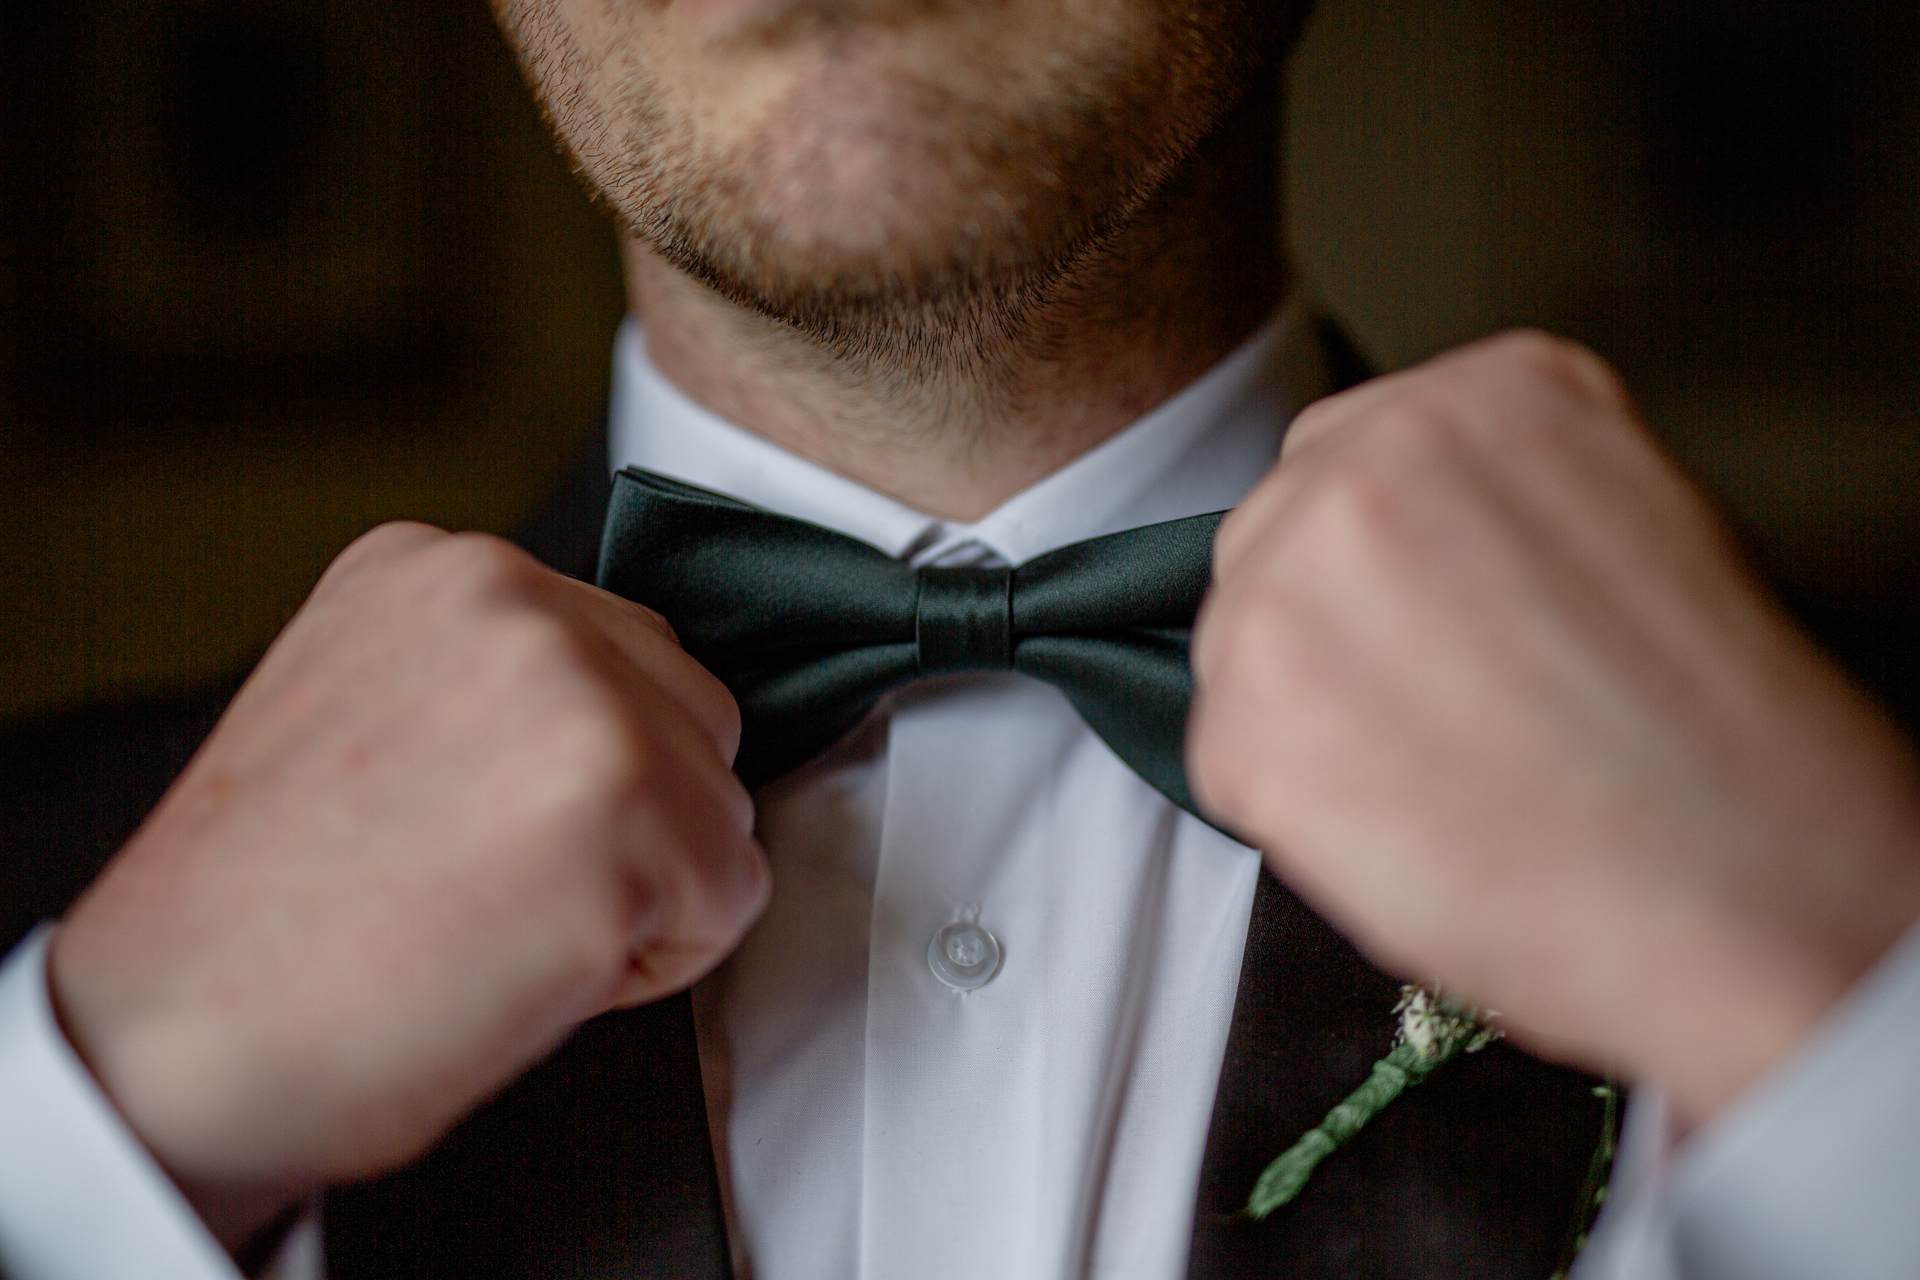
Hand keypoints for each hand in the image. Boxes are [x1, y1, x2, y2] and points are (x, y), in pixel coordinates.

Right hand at [48, 525, 769, 1247]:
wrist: (175, 1045)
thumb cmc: (263, 925)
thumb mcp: (364, 714)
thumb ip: (495, 684)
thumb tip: (621, 717)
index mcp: (436, 569)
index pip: (624, 655)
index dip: (578, 775)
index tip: (490, 826)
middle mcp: (511, 602)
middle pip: (694, 717)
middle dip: (632, 822)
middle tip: (491, 883)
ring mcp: (573, 691)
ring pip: (720, 807)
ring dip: (645, 891)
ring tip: (500, 918)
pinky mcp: (623, 797)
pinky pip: (730, 897)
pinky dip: (656, 962)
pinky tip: (531, 960)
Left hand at [1188, 332, 1919, 1127]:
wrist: (1752, 898)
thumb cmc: (1718, 741)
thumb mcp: (1633, 523)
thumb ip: (1501, 501)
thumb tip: (1419, 545)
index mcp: (1488, 391)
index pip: (1353, 454)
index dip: (1383, 561)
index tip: (1421, 624)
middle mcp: (1371, 456)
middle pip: (1278, 535)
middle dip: (1329, 623)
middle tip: (1425, 713)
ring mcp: (1289, 581)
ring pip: (1241, 639)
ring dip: (1306, 709)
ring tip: (1436, 777)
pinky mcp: (1242, 716)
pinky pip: (1228, 749)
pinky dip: (1294, 802)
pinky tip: (1403, 824)